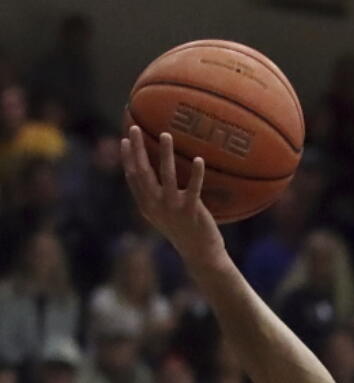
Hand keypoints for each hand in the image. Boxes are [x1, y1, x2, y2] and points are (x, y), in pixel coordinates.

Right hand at [120, 127, 225, 266]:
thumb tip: (149, 175)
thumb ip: (154, 197)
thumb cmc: (182, 231)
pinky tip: (198, 159)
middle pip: (143, 172)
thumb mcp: (162, 214)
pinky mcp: (191, 211)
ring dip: (165, 154)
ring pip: (166, 176)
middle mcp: (156, 205)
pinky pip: (193, 188)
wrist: (199, 254)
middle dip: (137, 149)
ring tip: (166, 135)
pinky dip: (196, 174)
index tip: (124, 139)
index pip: (132, 177)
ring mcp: (173, 208)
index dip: (127, 158)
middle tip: (135, 128)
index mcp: (147, 205)